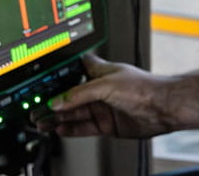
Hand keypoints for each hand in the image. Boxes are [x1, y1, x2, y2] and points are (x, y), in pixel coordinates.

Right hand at [34, 53, 183, 138]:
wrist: (163, 108)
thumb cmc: (144, 87)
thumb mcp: (106, 85)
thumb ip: (80, 94)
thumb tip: (59, 101)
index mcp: (98, 71)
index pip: (72, 70)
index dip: (56, 76)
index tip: (40, 84)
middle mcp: (99, 89)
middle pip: (69, 96)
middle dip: (52, 102)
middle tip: (35, 108)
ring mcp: (103, 107)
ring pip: (74, 113)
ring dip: (57, 117)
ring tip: (41, 121)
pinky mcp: (107, 124)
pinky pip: (83, 127)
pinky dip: (70, 129)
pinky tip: (58, 129)